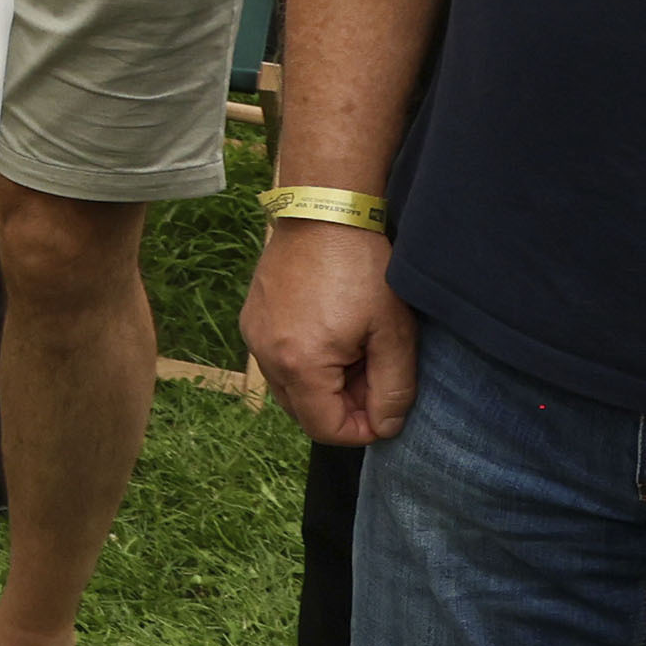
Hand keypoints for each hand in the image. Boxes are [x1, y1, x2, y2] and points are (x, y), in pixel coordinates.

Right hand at [246, 217, 419, 443]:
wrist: (323, 215)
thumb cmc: (363, 269)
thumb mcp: (394, 333)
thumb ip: (393, 389)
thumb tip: (385, 427)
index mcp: (301, 365)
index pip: (326, 429)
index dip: (363, 430)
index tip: (388, 408)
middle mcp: (267, 357)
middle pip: (305, 412)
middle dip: (343, 406)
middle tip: (375, 372)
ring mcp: (253, 337)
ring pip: (291, 388)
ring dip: (324, 384)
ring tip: (354, 348)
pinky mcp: (251, 320)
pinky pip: (278, 361)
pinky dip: (305, 361)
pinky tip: (329, 331)